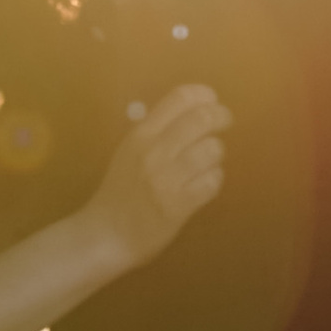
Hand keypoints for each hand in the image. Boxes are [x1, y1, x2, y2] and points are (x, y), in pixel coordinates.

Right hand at [88, 85, 228, 266]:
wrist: (105, 235)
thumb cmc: (120, 192)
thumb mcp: (129, 151)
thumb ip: (156, 131)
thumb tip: (194, 111)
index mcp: (140, 134)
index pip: (179, 98)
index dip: (203, 95)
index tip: (211, 101)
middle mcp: (153, 152)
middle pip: (202, 119)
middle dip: (221, 116)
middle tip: (225, 121)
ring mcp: (166, 179)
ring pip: (212, 150)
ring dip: (216, 154)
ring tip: (208, 161)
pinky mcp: (178, 205)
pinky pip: (212, 182)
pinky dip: (214, 180)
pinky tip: (205, 184)